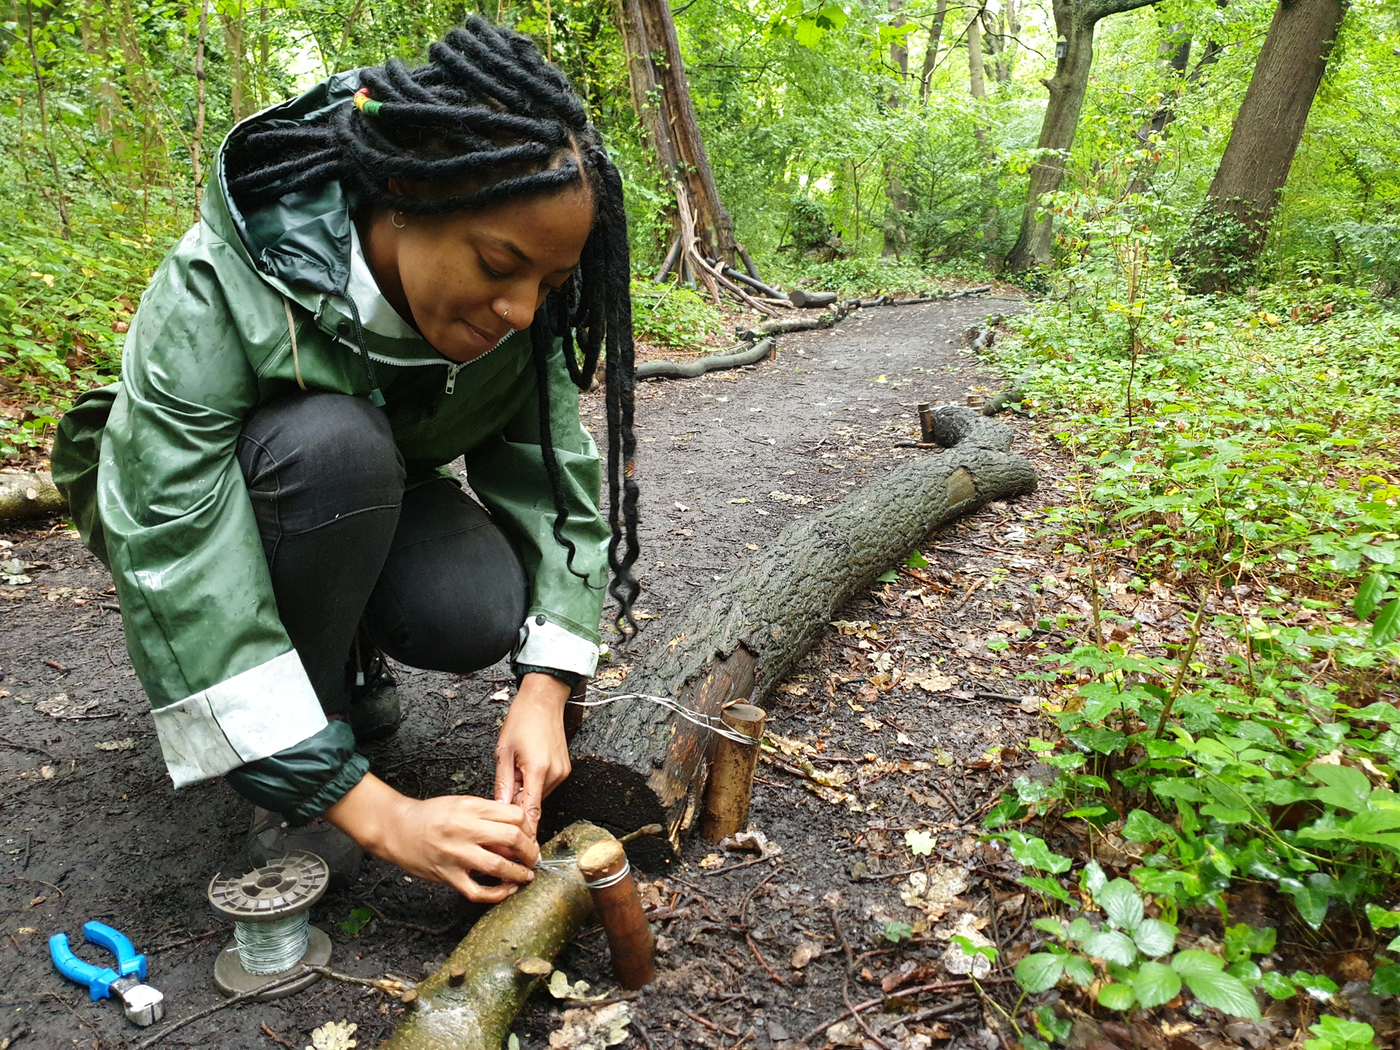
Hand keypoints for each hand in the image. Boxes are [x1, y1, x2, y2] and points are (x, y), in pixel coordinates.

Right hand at [325, 773, 538, 902]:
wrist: (397, 828)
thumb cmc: (430, 815)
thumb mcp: (461, 803)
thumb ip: (487, 813)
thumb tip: (516, 828)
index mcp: (471, 808)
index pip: (514, 815)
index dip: (529, 827)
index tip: (530, 836)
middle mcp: (465, 829)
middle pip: (512, 838)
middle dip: (530, 851)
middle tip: (534, 857)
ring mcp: (456, 854)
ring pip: (499, 866)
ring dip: (519, 873)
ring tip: (527, 875)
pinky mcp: (447, 875)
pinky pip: (478, 891)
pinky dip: (497, 894)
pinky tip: (507, 891)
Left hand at [494, 672, 572, 835]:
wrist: (544, 701)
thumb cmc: (521, 722)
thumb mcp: (503, 754)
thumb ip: (503, 785)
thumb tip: (498, 812)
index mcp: (537, 770)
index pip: (531, 812)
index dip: (524, 835)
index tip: (517, 852)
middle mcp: (554, 774)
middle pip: (533, 806)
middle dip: (517, 812)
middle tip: (500, 818)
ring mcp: (562, 772)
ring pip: (539, 797)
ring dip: (525, 796)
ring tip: (513, 777)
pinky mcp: (564, 770)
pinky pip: (545, 787)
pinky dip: (533, 787)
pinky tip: (524, 772)